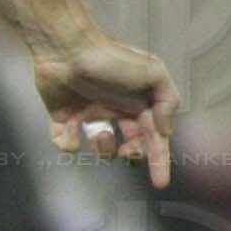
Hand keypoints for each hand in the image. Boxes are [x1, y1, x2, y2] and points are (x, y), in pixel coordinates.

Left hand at [31, 31, 179, 186]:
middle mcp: (115, 109)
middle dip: (132, 154)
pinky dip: (67, 141)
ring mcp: (88, 113)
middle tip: (127, 152)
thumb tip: (164, 130)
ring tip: (99, 134)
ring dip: (103, 147)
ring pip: (101, 146)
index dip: (159, 159)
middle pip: (131, 144)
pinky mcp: (62, 116)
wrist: (66, 48)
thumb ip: (169, 101)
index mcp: (138, 102)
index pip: (154, 136)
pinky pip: (65, 141)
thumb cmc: (111, 58)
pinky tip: (70, 129)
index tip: (161, 182)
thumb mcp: (153, 72)